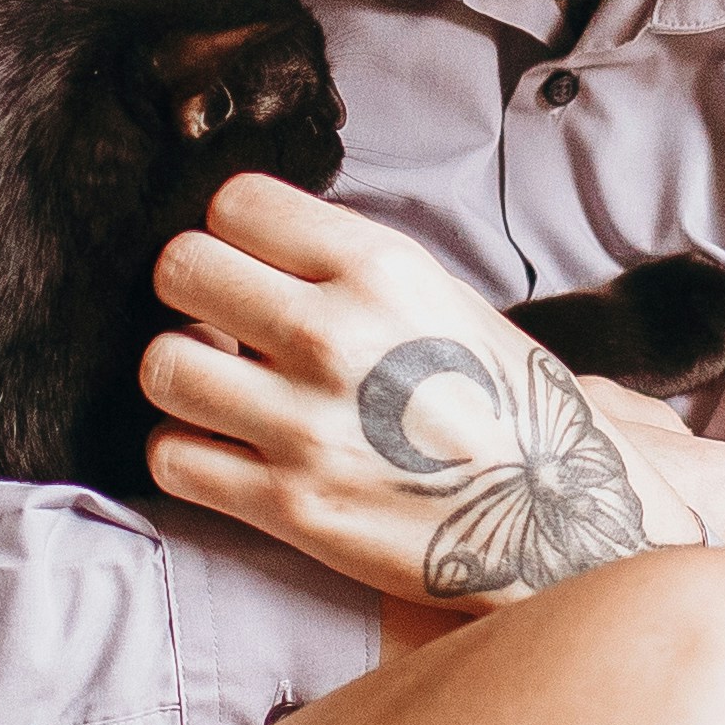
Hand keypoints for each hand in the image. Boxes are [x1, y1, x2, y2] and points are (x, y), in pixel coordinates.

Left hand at [146, 180, 724, 611]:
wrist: (564, 521)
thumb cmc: (506, 407)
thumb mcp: (442, 300)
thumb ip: (348, 269)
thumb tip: (252, 252)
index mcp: (381, 268)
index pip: (234, 202)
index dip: (230, 234)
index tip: (249, 266)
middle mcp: (336, 335)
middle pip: (179, 269)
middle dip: (193, 296)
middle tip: (223, 326)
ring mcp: (307, 424)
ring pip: (160, 366)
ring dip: (182, 379)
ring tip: (223, 392)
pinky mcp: (290, 505)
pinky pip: (171, 457)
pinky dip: (188, 454)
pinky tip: (230, 452)